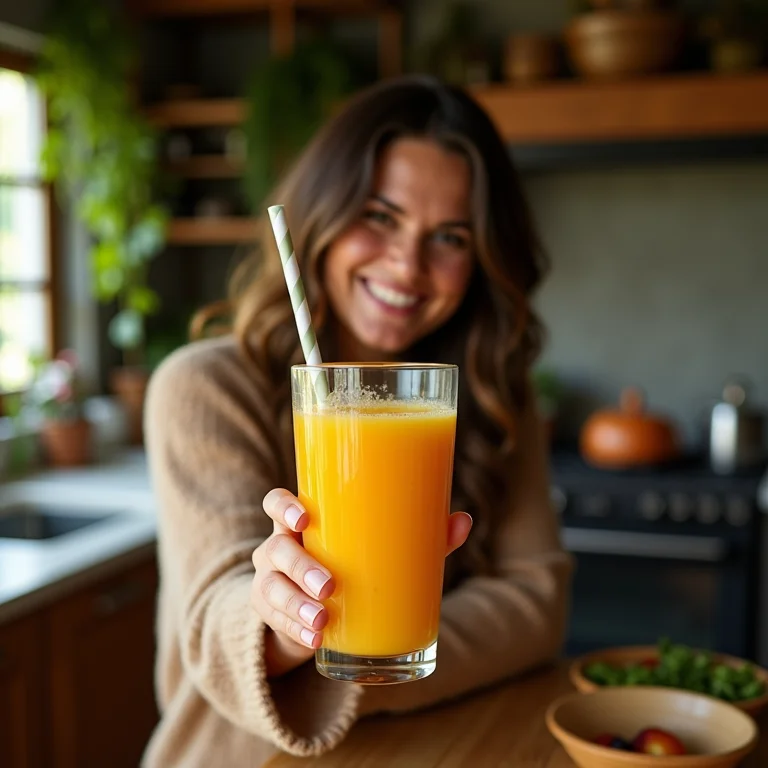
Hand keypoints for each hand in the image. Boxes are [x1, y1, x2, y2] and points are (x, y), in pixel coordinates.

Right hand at [251, 488, 472, 677]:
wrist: (312, 609)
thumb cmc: (351, 564)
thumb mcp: (375, 550)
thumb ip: (418, 535)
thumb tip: (462, 520)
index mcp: (303, 524)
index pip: (277, 503)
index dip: (284, 506)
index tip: (305, 519)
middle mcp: (279, 547)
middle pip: (276, 547)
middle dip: (301, 567)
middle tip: (329, 586)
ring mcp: (271, 581)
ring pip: (271, 587)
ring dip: (296, 604)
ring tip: (323, 621)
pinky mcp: (270, 615)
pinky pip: (276, 620)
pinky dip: (296, 630)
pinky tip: (316, 640)